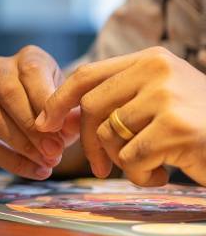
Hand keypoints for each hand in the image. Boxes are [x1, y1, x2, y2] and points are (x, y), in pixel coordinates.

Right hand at [0, 45, 77, 178]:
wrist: (39, 105)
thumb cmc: (59, 101)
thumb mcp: (70, 99)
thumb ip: (72, 112)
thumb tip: (67, 128)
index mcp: (27, 57)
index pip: (31, 74)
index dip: (44, 103)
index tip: (62, 131)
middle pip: (8, 96)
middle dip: (32, 128)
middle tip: (55, 153)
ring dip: (21, 147)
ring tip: (48, 163)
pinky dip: (10, 161)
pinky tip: (35, 171)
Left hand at [36, 46, 205, 185]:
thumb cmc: (203, 130)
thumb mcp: (162, 101)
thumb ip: (122, 98)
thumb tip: (61, 112)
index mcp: (151, 59)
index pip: (88, 74)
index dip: (60, 100)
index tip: (45, 124)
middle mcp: (158, 70)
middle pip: (91, 107)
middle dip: (87, 143)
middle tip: (98, 168)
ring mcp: (168, 96)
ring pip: (109, 135)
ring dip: (123, 163)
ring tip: (152, 167)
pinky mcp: (177, 127)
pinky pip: (131, 158)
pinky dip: (141, 176)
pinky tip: (166, 175)